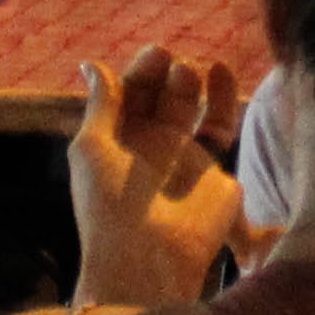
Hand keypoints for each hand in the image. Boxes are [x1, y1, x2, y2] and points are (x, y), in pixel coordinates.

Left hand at [66, 44, 243, 307]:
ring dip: (190, 82)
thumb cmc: (109, 205)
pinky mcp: (214, 172)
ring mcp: (182, 158)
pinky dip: (222, 97)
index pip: (130, 94)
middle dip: (166, 73)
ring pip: (189, 106)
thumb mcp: (92, 148)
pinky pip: (219, 126)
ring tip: (190, 69)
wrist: (149, 258)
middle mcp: (149, 147)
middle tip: (174, 62)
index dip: (141, 71)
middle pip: (159, 96)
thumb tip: (92, 64)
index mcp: (116, 142)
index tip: (156, 55)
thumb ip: (101, 105)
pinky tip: (221, 72)